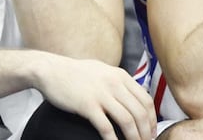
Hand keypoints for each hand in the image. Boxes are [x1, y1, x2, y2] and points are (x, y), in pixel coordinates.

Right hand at [35, 55, 156, 139]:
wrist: (50, 70)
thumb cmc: (75, 73)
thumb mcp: (102, 70)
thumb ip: (118, 81)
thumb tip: (132, 93)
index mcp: (120, 75)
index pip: (145, 100)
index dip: (152, 119)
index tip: (151, 132)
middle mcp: (115, 83)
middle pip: (140, 112)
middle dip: (146, 132)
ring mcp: (101, 94)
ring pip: (127, 121)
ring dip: (134, 138)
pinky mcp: (87, 105)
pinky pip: (106, 127)